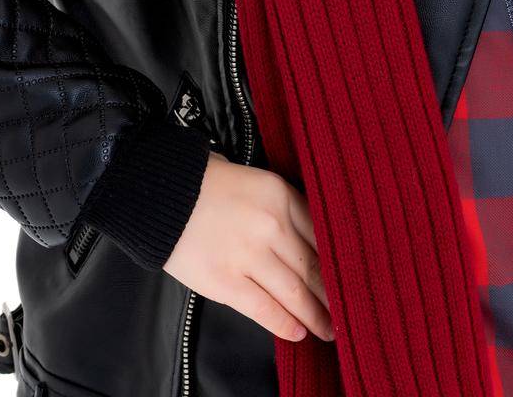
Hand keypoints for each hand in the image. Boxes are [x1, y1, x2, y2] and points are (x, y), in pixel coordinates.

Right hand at [163, 151, 335, 343]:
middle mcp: (272, 225)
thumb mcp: (257, 180)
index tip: (351, 272)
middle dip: (334, 292)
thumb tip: (306, 234)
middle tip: (350, 309)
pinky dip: (284, 323)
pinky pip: (263, 308)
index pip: (322, 232)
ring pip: (295, 292)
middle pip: (314, 265)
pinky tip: (299, 332)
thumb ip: (282, 204)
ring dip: (316, 315)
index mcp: (281, 195)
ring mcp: (250, 255)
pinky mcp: (226, 281)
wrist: (161, 192)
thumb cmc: (206, 181)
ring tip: (331, 329)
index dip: (339, 258)